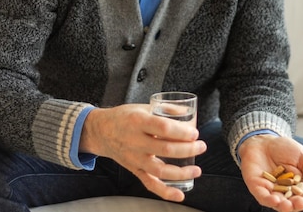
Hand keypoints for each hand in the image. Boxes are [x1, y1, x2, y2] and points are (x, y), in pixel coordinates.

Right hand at [79, 104, 206, 201]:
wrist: (101, 131)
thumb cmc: (125, 117)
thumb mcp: (144, 106)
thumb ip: (167, 110)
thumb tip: (189, 113)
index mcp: (138, 121)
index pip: (163, 127)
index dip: (182, 132)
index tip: (195, 133)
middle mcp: (135, 141)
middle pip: (165, 149)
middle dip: (188, 149)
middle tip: (201, 146)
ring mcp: (134, 158)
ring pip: (159, 169)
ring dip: (181, 172)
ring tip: (197, 170)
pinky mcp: (134, 169)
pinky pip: (149, 183)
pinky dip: (165, 192)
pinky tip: (180, 194)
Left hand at [238, 135, 302, 211]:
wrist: (264, 140)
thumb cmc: (285, 149)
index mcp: (298, 187)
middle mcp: (285, 193)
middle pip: (292, 203)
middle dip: (297, 205)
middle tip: (302, 203)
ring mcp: (271, 191)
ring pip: (278, 203)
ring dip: (284, 206)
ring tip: (288, 206)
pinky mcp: (257, 187)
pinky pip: (262, 196)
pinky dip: (268, 200)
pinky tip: (275, 200)